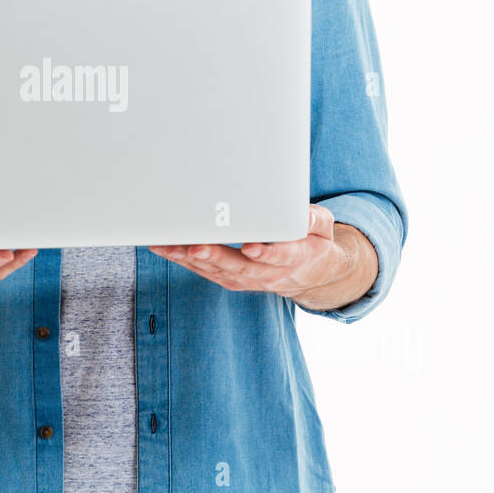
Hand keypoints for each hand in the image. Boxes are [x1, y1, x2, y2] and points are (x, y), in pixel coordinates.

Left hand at [149, 205, 349, 298]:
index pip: (282, 256)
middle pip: (241, 267)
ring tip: (169, 246)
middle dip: (217, 256)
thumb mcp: (325, 227)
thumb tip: (301, 212)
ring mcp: (250, 280)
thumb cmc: (315, 242)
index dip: (267, 252)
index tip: (252, 247)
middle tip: (197, 246)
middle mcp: (271, 274)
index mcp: (297, 257)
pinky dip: (186, 261)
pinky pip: (208, 273)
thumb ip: (314, 219)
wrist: (313, 274)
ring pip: (219, 272)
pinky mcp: (234, 280)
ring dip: (192, 259)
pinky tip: (168, 249)